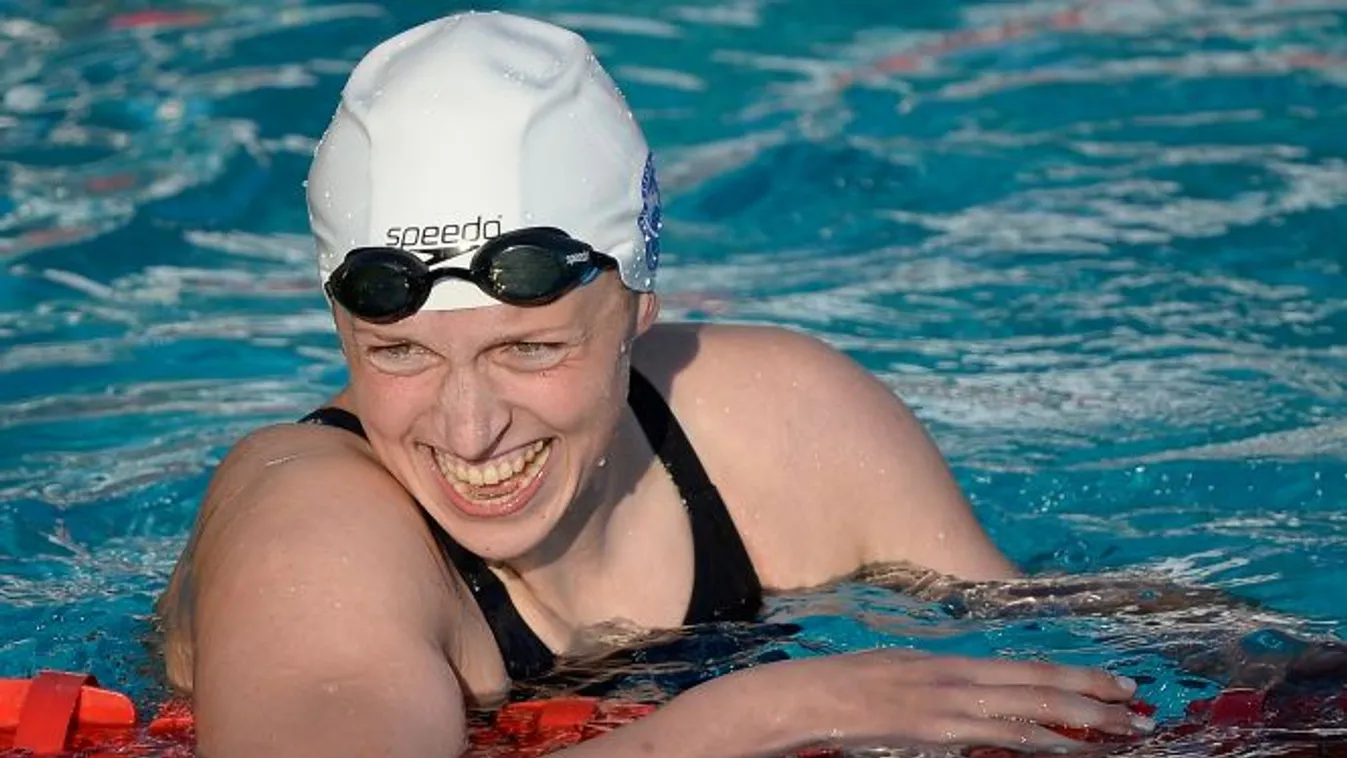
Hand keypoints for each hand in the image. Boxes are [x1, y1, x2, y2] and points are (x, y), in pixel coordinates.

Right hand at [734, 649, 1153, 753]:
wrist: (798, 699)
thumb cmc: (835, 692)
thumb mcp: (892, 679)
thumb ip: (936, 690)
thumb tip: (974, 702)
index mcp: (945, 663)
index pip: (1026, 669)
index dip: (1076, 676)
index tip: (1117, 683)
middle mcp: (952, 678)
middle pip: (1039, 685)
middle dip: (1096, 697)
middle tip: (1142, 708)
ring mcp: (945, 705)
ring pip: (1030, 710)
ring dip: (1084, 721)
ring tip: (1126, 730)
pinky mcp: (933, 731)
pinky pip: (999, 736)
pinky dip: (1041, 740)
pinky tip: (1071, 748)